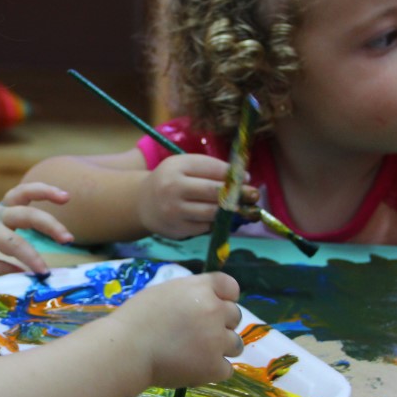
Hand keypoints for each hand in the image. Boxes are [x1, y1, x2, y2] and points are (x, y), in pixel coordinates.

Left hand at [0, 182, 73, 278]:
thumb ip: (1, 271)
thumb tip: (27, 275)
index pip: (14, 243)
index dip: (31, 257)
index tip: (44, 273)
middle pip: (26, 213)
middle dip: (48, 225)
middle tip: (68, 239)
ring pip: (23, 193)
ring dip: (46, 192)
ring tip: (67, 196)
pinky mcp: (3, 207)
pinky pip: (22, 195)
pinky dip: (39, 192)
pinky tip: (58, 196)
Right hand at [113, 271, 242, 387]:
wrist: (127, 349)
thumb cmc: (136, 319)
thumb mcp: (163, 293)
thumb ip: (188, 295)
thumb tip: (201, 304)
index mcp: (200, 288)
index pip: (230, 286)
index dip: (225, 297)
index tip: (215, 306)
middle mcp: (215, 310)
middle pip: (235, 316)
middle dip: (221, 324)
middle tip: (198, 333)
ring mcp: (217, 340)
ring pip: (235, 344)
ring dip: (221, 348)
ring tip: (197, 353)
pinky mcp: (214, 366)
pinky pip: (226, 369)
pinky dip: (213, 370)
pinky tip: (194, 368)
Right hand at [137, 154, 257, 238]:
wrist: (143, 203)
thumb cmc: (172, 180)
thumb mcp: (185, 166)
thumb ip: (211, 168)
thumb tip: (244, 178)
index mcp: (177, 167)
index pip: (212, 169)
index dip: (233, 175)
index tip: (247, 178)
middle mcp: (173, 188)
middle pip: (214, 192)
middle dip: (239, 194)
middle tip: (254, 195)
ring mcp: (174, 211)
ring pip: (212, 213)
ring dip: (230, 211)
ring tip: (242, 208)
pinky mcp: (178, 230)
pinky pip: (206, 227)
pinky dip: (216, 222)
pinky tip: (219, 217)